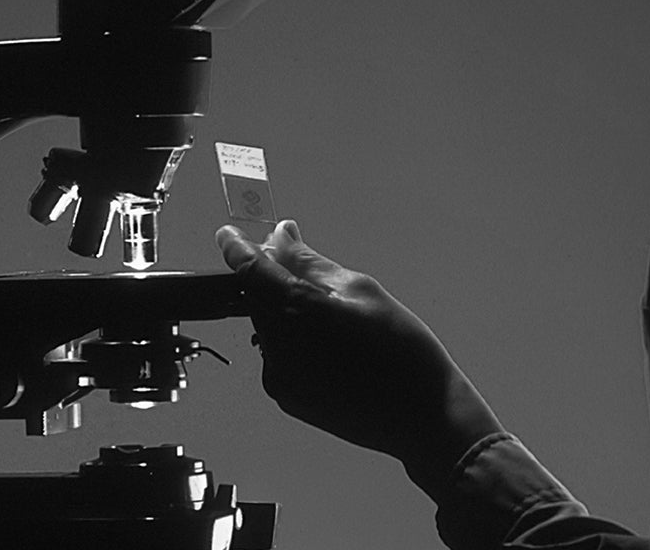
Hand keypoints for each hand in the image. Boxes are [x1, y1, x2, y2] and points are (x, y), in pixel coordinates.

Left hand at [216, 220, 503, 495]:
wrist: (421, 416)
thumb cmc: (400, 346)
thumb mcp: (360, 289)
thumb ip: (310, 262)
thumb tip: (279, 236)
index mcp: (296, 310)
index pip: (249, 269)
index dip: (236, 247)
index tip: (228, 233)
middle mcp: (278, 346)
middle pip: (258, 297)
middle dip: (272, 277)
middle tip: (304, 266)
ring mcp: (280, 377)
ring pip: (269, 326)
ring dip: (285, 310)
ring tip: (334, 316)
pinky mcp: (287, 398)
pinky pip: (280, 354)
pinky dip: (294, 339)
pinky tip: (333, 345)